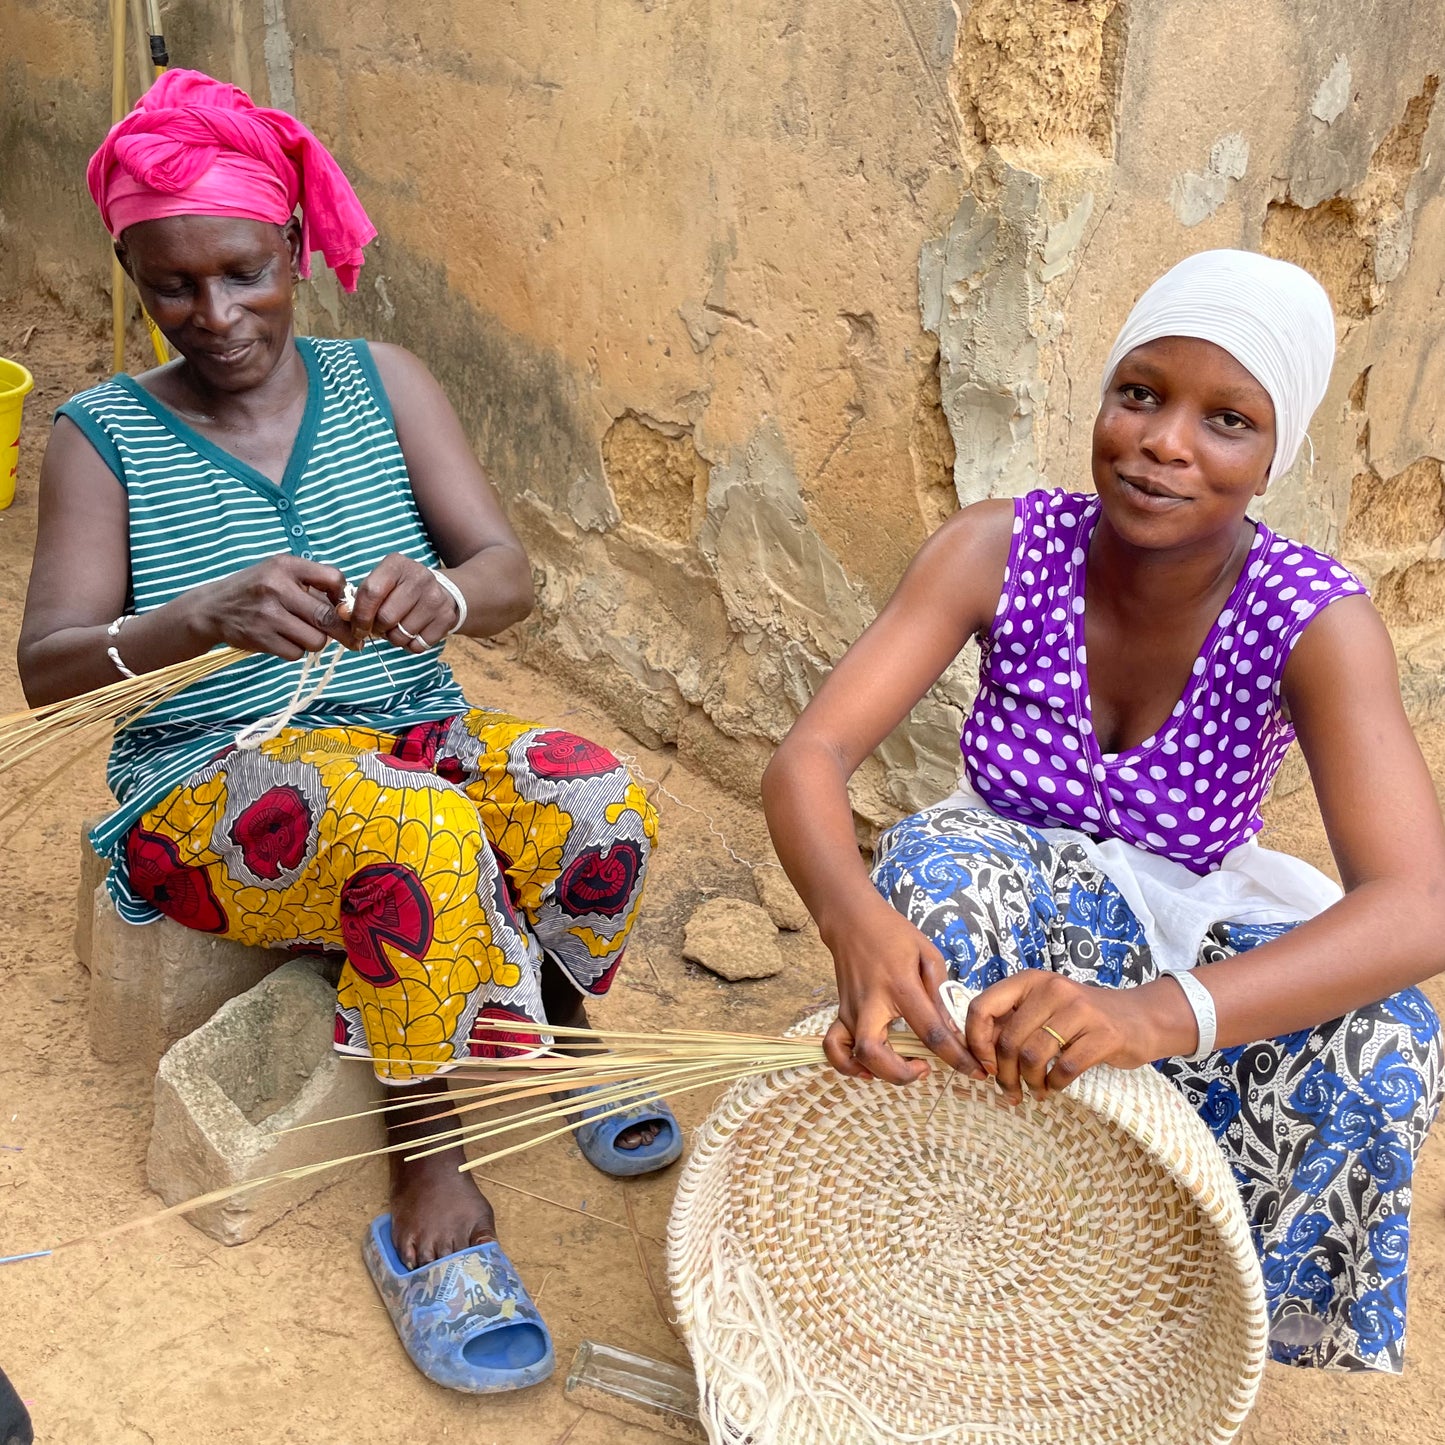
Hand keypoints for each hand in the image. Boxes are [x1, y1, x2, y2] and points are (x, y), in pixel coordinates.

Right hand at [190, 554, 354, 659]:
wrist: (212, 608)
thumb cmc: (256, 590)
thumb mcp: (279, 573)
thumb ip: (312, 584)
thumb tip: (351, 607)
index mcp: (286, 566)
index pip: (334, 578)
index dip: (344, 596)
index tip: (344, 606)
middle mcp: (277, 587)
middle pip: (328, 616)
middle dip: (343, 631)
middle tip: (353, 639)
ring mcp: (268, 614)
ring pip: (316, 640)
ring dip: (315, 641)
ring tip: (301, 632)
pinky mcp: (261, 638)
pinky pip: (297, 653)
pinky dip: (296, 650)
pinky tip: (283, 640)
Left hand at [346, 554, 460, 652]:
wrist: (442, 591)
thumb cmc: (400, 590)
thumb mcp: (380, 584)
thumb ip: (358, 599)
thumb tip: (342, 614)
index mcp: (396, 564)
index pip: (371, 592)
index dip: (359, 616)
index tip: (357, 628)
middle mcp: (419, 576)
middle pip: (386, 617)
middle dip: (378, 629)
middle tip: (381, 627)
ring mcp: (436, 597)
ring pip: (401, 635)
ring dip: (394, 638)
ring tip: (398, 628)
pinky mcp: (447, 617)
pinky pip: (419, 645)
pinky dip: (411, 645)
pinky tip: (413, 632)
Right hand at [820, 897, 984, 1084]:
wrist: (852, 920)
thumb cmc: (893, 934)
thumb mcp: (927, 954)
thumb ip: (940, 993)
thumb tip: (954, 1029)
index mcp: (901, 986)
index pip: (930, 1032)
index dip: (956, 1057)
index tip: (975, 1072)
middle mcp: (871, 1003)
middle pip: (875, 1053)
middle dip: (902, 1074)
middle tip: (926, 1069)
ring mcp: (851, 1010)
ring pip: (854, 1055)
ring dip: (880, 1072)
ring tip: (904, 1067)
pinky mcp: (841, 1013)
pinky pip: (835, 1047)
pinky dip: (848, 1065)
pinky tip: (868, 1068)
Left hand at [963, 972, 1161, 1103]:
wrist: (1140, 1018)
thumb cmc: (1082, 1018)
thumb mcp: (1044, 1008)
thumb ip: (1013, 1022)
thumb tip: (977, 1053)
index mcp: (1030, 981)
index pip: (982, 1007)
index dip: (976, 1041)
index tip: (984, 1066)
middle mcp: (1052, 989)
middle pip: (1008, 1040)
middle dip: (1004, 1074)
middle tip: (1010, 1091)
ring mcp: (1080, 1010)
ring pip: (1033, 1056)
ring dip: (1030, 1083)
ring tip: (1036, 1091)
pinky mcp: (1104, 1034)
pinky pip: (1065, 1068)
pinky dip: (1055, 1084)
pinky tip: (1056, 1086)